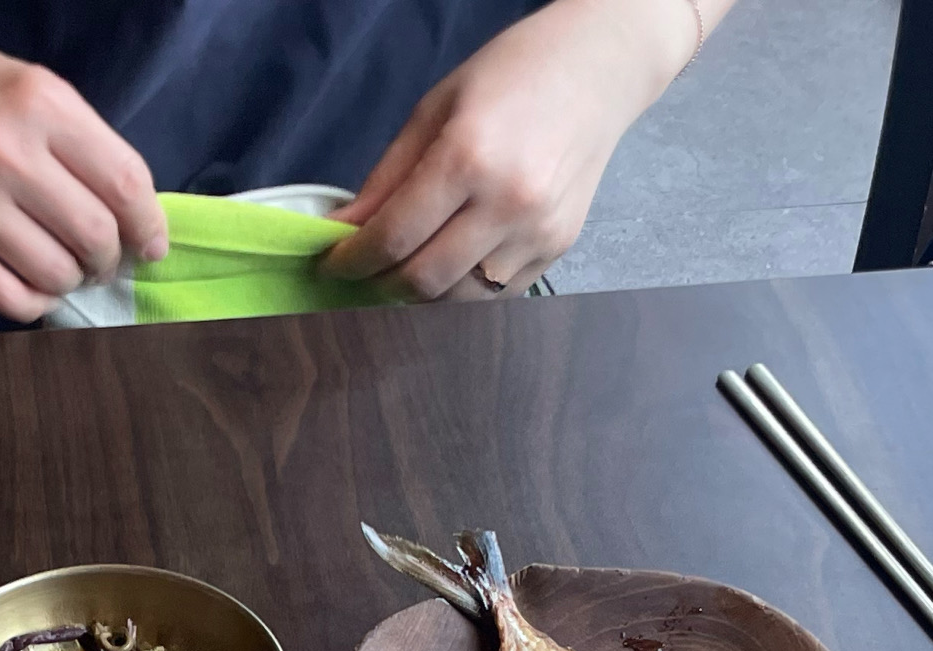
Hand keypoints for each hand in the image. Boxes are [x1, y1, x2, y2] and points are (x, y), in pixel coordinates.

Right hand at [0, 23, 167, 322]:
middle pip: (94, 236)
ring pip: (55, 275)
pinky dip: (37, 302)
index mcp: (41, 105)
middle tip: (103, 257)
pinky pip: (11, 300)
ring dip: (72, 280)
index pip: (123, 183)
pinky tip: (35, 282)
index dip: (148, 225)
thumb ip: (85, 145)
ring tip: (65, 264)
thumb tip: (136, 220)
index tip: (151, 244)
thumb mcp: (36, 88)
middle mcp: (6, 154)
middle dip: (110, 259)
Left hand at [324, 0, 694, 299]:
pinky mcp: (557, 248)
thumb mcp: (435, 109)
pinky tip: (450, 265)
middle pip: (423, 281)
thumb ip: (386, 179)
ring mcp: (538, 232)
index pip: (394, 238)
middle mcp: (508, 202)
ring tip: (404, 269)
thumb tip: (342, 231)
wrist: (600, 68)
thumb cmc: (513, 75)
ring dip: (421, 295)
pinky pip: (495, 295)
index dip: (353, 262)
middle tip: (365, 273)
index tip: (332, 265)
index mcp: (469, 157)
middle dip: (381, 286)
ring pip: (458, 301)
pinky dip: (462, 290)